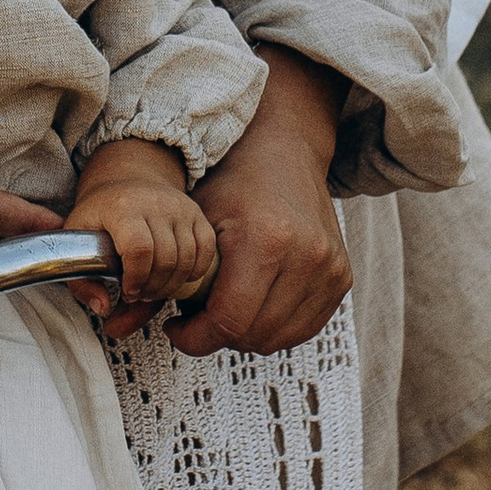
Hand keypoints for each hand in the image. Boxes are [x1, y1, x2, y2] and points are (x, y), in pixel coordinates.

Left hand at [71, 140, 218, 338]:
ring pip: (186, 258)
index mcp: (122, 207)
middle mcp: (154, 203)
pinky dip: (194, 271)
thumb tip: (103, 309)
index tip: (128, 291)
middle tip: (140, 294)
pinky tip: (176, 277)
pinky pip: (206, 249)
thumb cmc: (99, 217)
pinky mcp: (196, 212)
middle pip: (165, 259)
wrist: (125, 181)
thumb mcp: (77, 242)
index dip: (136, 278)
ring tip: (154, 288)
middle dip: (153, 288)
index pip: (139, 249)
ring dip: (171, 284)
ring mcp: (179, 207)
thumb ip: (81, 281)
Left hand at [171, 52, 350, 356]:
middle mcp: (307, 257)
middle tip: (196, 318)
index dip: (195, 338)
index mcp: (267, 240)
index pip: (228, 321)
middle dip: (217, 337)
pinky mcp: (342, 277)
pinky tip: (252, 309)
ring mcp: (330, 268)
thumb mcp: (195, 219)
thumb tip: (148, 322)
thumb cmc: (232, 180)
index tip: (176, 329)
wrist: (285, 151)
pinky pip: (305, 329)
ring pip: (280, 338)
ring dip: (246, 335)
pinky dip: (275, 329)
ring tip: (224, 309)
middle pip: (254, 335)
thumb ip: (177, 273)